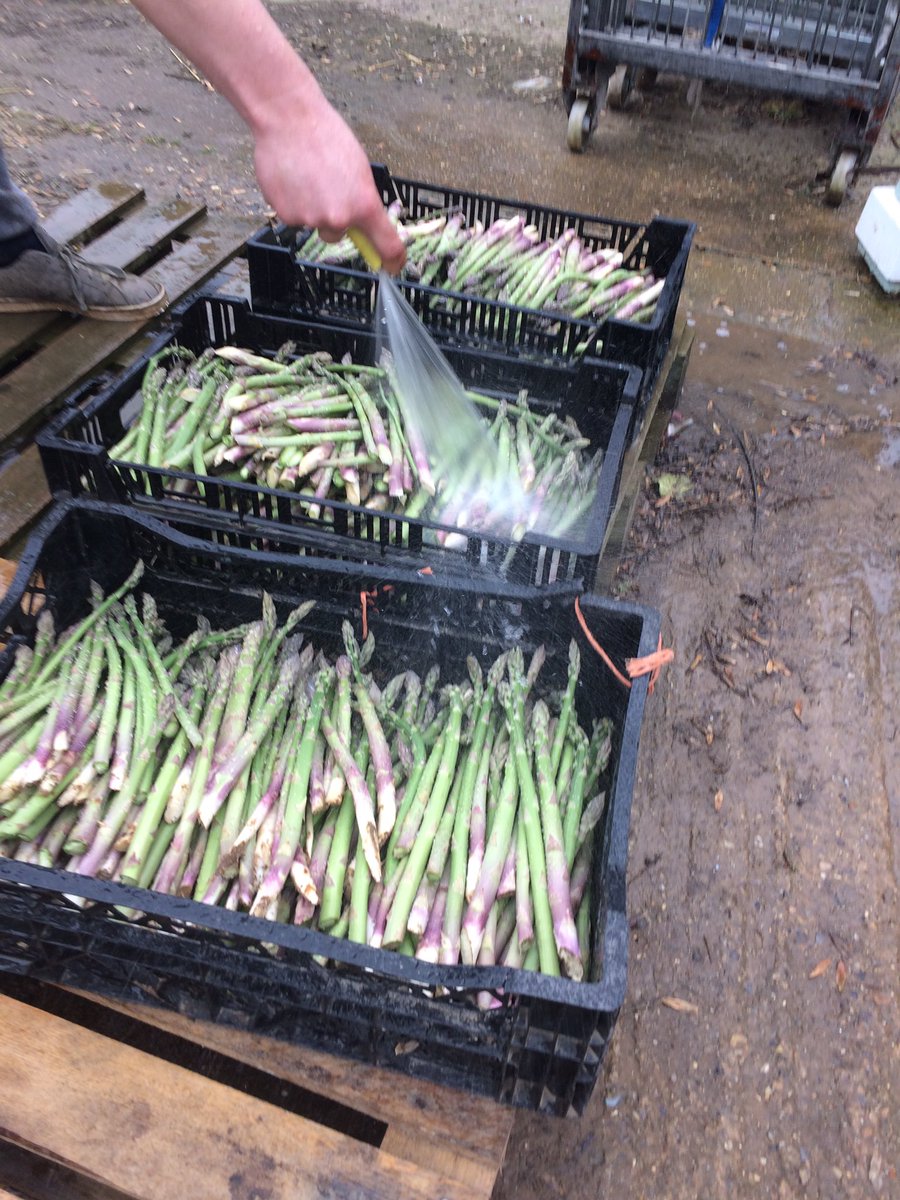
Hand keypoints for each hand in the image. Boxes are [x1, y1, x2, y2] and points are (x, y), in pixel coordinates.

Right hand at [253, 94, 405, 274]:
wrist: (288, 120)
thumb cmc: (326, 136)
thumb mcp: (360, 169)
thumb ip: (364, 200)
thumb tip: (365, 222)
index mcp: (364, 205)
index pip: (386, 245)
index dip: (392, 260)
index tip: (392, 267)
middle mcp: (338, 218)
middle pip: (340, 235)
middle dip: (337, 219)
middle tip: (328, 188)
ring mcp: (311, 219)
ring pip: (316, 225)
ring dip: (314, 210)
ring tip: (307, 178)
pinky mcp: (286, 216)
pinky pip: (295, 218)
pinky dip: (294, 203)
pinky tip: (292, 179)